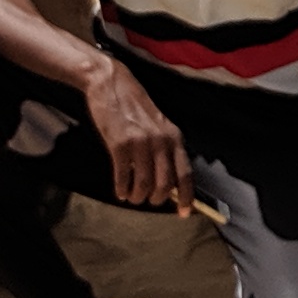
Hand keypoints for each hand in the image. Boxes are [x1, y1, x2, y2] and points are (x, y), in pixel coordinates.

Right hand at [82, 63, 190, 210]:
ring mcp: (140, 142)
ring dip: (137, 197)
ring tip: (131, 197)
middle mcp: (161, 141)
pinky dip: (122, 189)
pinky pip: (123, 176)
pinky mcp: (119, 143)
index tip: (183, 213)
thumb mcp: (158, 125)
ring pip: (144, 184)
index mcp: (174, 137)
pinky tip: (120, 191)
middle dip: (155, 199)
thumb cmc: (134, 107)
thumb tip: (169, 184)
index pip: (185, 174)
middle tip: (146, 201)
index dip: (186, 197)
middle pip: (164, 184)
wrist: (110, 83)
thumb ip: (165, 150)